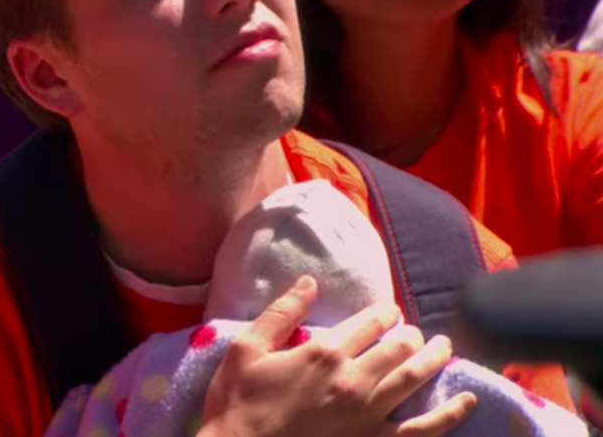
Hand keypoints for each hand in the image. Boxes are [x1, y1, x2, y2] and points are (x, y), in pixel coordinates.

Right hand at [198, 276, 475, 436]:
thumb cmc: (237, 400)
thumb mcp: (245, 347)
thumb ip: (280, 313)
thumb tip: (308, 282)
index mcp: (324, 352)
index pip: (370, 322)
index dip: (384, 312)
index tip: (389, 311)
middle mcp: (353, 379)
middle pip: (399, 347)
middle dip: (411, 333)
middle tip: (413, 330)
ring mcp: (368, 413)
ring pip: (414, 378)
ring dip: (434, 359)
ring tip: (445, 347)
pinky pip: (422, 429)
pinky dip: (449, 414)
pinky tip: (468, 401)